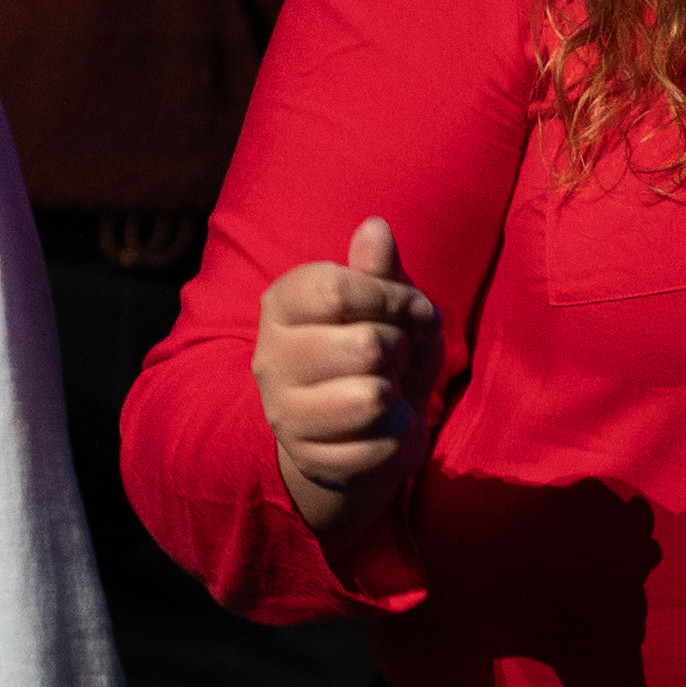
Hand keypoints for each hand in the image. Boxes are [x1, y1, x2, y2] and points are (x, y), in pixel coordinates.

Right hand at [254, 215, 442, 549]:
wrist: (354, 432)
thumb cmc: (374, 354)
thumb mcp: (384, 307)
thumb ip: (379, 272)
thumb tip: (375, 227)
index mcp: (281, 305)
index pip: (339, 289)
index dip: (394, 298)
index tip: (416, 310)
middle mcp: (270, 358)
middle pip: (365, 344)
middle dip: (399, 350)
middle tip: (392, 357)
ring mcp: (284, 413)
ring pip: (372, 398)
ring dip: (397, 397)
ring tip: (385, 393)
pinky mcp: (309, 459)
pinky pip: (379, 446)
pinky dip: (396, 439)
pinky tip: (381, 431)